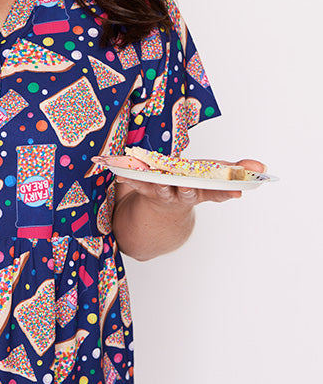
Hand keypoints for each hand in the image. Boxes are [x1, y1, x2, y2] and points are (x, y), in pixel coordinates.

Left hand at [100, 156, 267, 208]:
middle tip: (190, 185)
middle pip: (189, 191)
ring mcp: (166, 195)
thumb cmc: (192, 187)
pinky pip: (138, 184)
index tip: (238, 190)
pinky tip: (121, 172)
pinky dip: (130, 178)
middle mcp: (185, 194)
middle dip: (190, 188)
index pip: (218, 191)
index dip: (227, 190)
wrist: (163, 216)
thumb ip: (236, 170)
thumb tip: (262, 168)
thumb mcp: (213, 178)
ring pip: (163, 188)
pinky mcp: (147, 192)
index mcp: (203, 190)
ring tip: (154, 177)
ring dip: (157, 181)